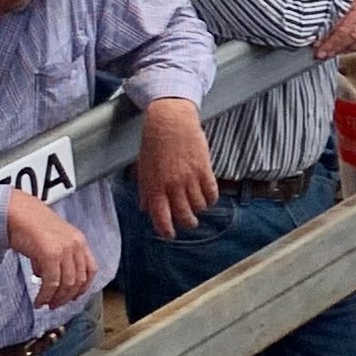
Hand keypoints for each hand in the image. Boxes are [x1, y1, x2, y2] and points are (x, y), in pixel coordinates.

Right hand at [2, 189, 97, 304]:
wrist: (15, 211)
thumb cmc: (28, 224)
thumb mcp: (49, 240)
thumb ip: (53, 257)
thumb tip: (45, 277)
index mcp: (78, 240)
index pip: (90, 269)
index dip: (83, 287)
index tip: (73, 297)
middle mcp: (75, 244)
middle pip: (79, 280)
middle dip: (67, 297)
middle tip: (55, 305)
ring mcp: (65, 249)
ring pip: (67, 284)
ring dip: (56, 299)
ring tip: (45, 304)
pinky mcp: (51, 254)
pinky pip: (52, 283)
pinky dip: (46, 295)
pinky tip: (39, 300)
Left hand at [130, 98, 215, 241]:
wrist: (170, 121)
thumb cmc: (154, 143)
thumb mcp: (143, 168)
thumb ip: (145, 191)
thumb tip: (146, 208)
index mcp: (154, 186)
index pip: (161, 217)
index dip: (166, 230)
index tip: (170, 234)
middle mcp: (172, 185)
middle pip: (184, 215)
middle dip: (188, 223)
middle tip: (190, 222)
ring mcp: (189, 178)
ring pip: (199, 206)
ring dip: (199, 210)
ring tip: (199, 206)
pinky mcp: (204, 169)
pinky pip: (212, 192)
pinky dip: (211, 199)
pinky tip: (209, 197)